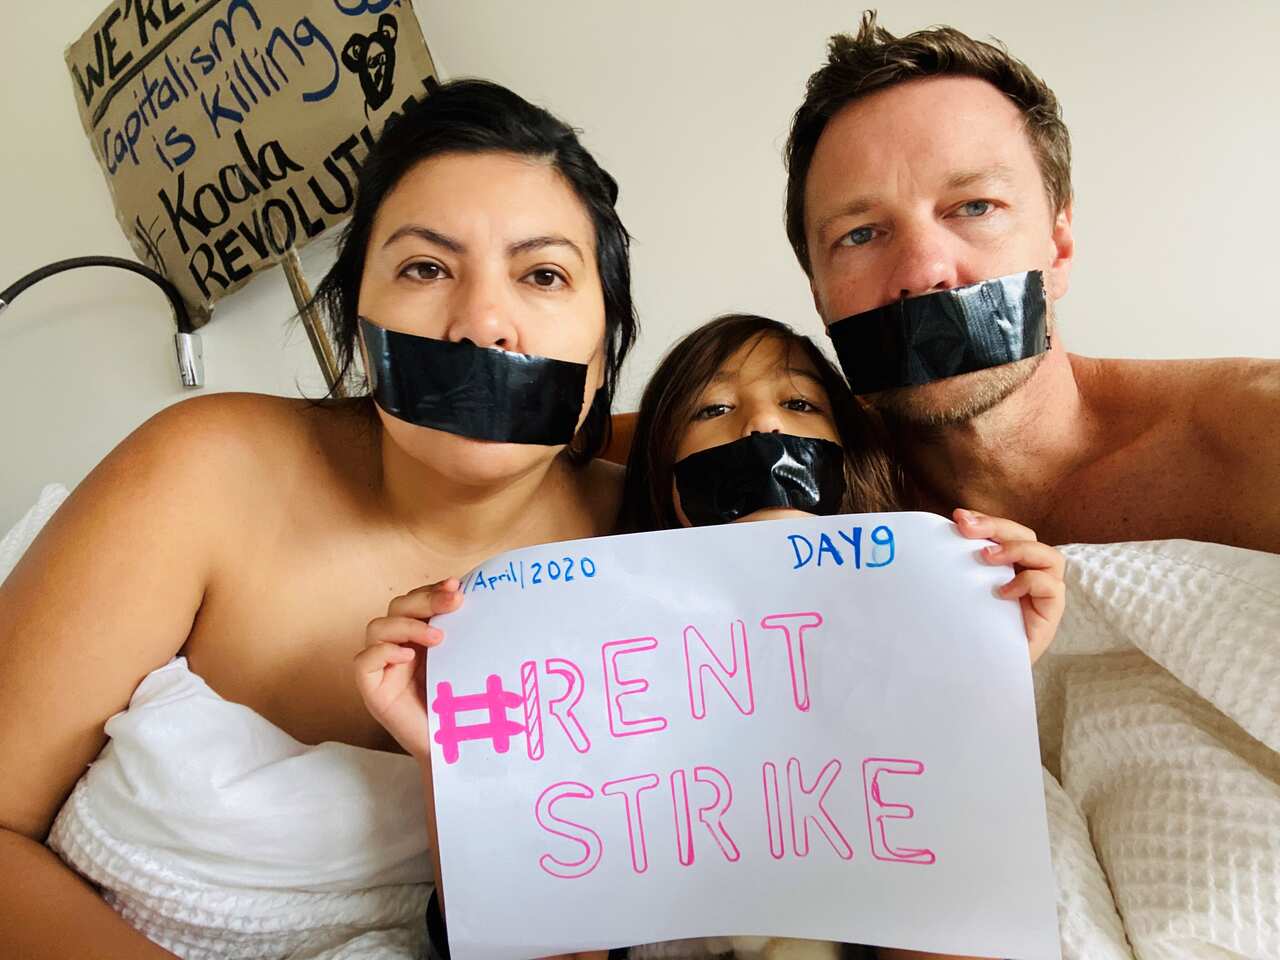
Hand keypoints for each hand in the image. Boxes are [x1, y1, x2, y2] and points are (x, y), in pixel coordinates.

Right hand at [355, 578, 462, 758]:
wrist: (455, 748)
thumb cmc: (461, 705)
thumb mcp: (465, 660)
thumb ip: (463, 633)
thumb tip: (474, 600)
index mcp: (419, 636)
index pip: (416, 600)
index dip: (432, 589)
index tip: (457, 586)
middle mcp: (398, 647)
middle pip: (397, 607)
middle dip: (425, 599)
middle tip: (454, 601)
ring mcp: (383, 668)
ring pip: (377, 628)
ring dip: (407, 625)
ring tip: (438, 637)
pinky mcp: (373, 691)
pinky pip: (363, 662)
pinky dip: (382, 652)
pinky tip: (407, 657)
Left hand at [953, 509, 1064, 663]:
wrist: (982, 671)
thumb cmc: (972, 629)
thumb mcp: (963, 591)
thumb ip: (960, 566)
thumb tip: (942, 536)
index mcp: (1010, 563)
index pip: (1005, 532)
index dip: (986, 520)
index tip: (959, 517)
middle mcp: (1031, 572)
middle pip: (1026, 536)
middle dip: (996, 527)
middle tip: (967, 527)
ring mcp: (1045, 592)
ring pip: (1048, 555)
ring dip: (1016, 549)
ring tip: (986, 558)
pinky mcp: (1052, 611)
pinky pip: (1051, 586)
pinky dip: (1028, 582)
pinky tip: (1002, 593)